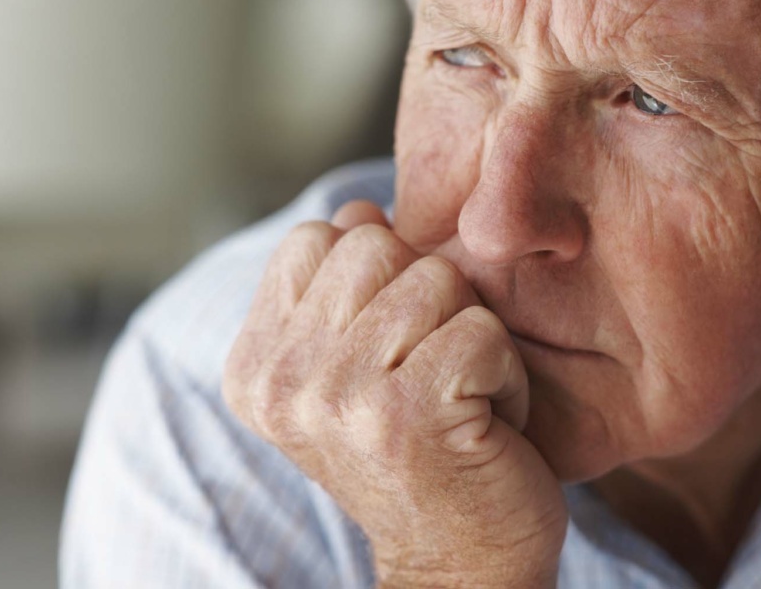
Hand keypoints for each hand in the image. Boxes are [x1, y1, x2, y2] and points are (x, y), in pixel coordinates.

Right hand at [223, 201, 566, 587]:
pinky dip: (504, 375)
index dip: (374, 276)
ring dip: (469, 337)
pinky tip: (484, 423)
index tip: (387, 349)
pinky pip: (481, 331)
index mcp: (256, 362)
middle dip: (426, 299)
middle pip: (377, 246)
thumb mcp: (350, 367)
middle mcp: (282, 378)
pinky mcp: (407, 413)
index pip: (314, 238)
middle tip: (429, 372)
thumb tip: (359, 207)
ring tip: (456, 399)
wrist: (454, 564)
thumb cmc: (412, 453)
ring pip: (437, 281)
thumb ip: (339, 287)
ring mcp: (339, 395)